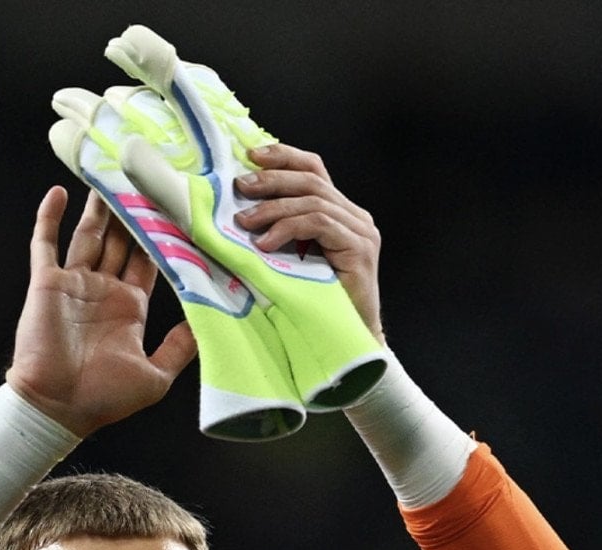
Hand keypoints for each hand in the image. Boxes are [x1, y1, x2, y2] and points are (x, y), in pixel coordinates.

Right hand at [6, 186, 197, 436]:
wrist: (57, 409)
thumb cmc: (103, 399)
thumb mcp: (155, 376)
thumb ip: (180, 347)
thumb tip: (210, 322)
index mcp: (129, 307)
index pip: (150, 259)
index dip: (161, 234)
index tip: (175, 207)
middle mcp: (103, 290)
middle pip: (122, 240)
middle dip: (134, 210)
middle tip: (148, 175)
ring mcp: (74, 285)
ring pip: (89, 234)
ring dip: (99, 205)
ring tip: (111, 172)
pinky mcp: (47, 284)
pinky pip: (45, 244)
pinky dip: (48, 218)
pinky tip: (58, 192)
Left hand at [233, 145, 383, 344]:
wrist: (347, 340)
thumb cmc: (316, 305)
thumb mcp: (294, 260)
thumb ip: (282, 234)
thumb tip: (241, 215)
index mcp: (342, 214)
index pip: (315, 171)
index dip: (284, 158)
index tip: (251, 157)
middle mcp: (356, 217)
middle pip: (312, 180)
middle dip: (272, 180)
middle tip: (240, 187)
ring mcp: (361, 232)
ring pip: (313, 201)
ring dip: (273, 209)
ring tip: (244, 222)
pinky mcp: (359, 250)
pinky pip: (320, 225)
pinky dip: (288, 229)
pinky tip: (265, 244)